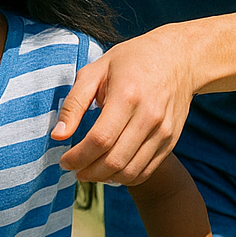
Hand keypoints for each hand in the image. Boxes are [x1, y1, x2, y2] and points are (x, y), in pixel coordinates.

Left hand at [51, 26, 196, 184]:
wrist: (177, 58)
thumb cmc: (130, 61)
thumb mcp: (95, 71)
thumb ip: (73, 104)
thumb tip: (58, 136)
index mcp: (127, 96)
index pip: (100, 140)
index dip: (78, 157)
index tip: (64, 161)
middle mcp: (149, 117)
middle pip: (115, 160)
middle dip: (88, 172)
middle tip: (73, 169)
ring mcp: (163, 131)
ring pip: (131, 171)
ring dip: (105, 178)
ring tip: (89, 172)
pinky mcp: (172, 141)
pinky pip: (147, 170)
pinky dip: (125, 177)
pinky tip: (110, 170)